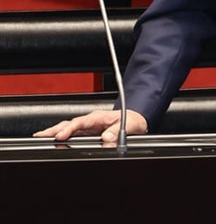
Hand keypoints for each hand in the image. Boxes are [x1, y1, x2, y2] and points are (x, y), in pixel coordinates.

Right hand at [33, 109, 147, 145]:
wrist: (135, 119)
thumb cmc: (132, 121)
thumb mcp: (128, 126)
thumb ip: (117, 131)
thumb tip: (107, 138)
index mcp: (99, 117)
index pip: (81, 122)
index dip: (69, 129)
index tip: (60, 135)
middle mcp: (91, 120)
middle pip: (69, 123)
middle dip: (54, 129)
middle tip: (40, 136)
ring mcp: (88, 126)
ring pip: (68, 127)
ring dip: (54, 132)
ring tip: (40, 137)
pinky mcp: (87, 132)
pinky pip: (72, 133)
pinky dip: (61, 135)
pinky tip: (52, 139)